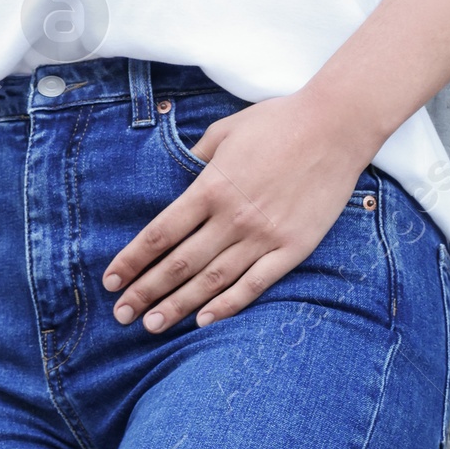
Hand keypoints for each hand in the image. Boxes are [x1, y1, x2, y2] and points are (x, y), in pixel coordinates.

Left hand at [102, 90, 373, 331]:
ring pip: (211, 280)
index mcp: (211, 187)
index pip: (159, 234)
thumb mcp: (226, 131)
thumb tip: (172, 181)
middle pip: (178, 264)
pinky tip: (204, 322)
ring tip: (152, 326)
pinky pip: (254, 284)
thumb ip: (195, 159)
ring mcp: (263, 236)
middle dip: (145, 292)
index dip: (131, 261)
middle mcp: (232, 217)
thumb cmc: (279, 122)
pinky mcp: (291, 248)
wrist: (338, 125)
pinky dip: (227, 305)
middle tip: (122, 314)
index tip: (111, 280)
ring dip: (178, 306)